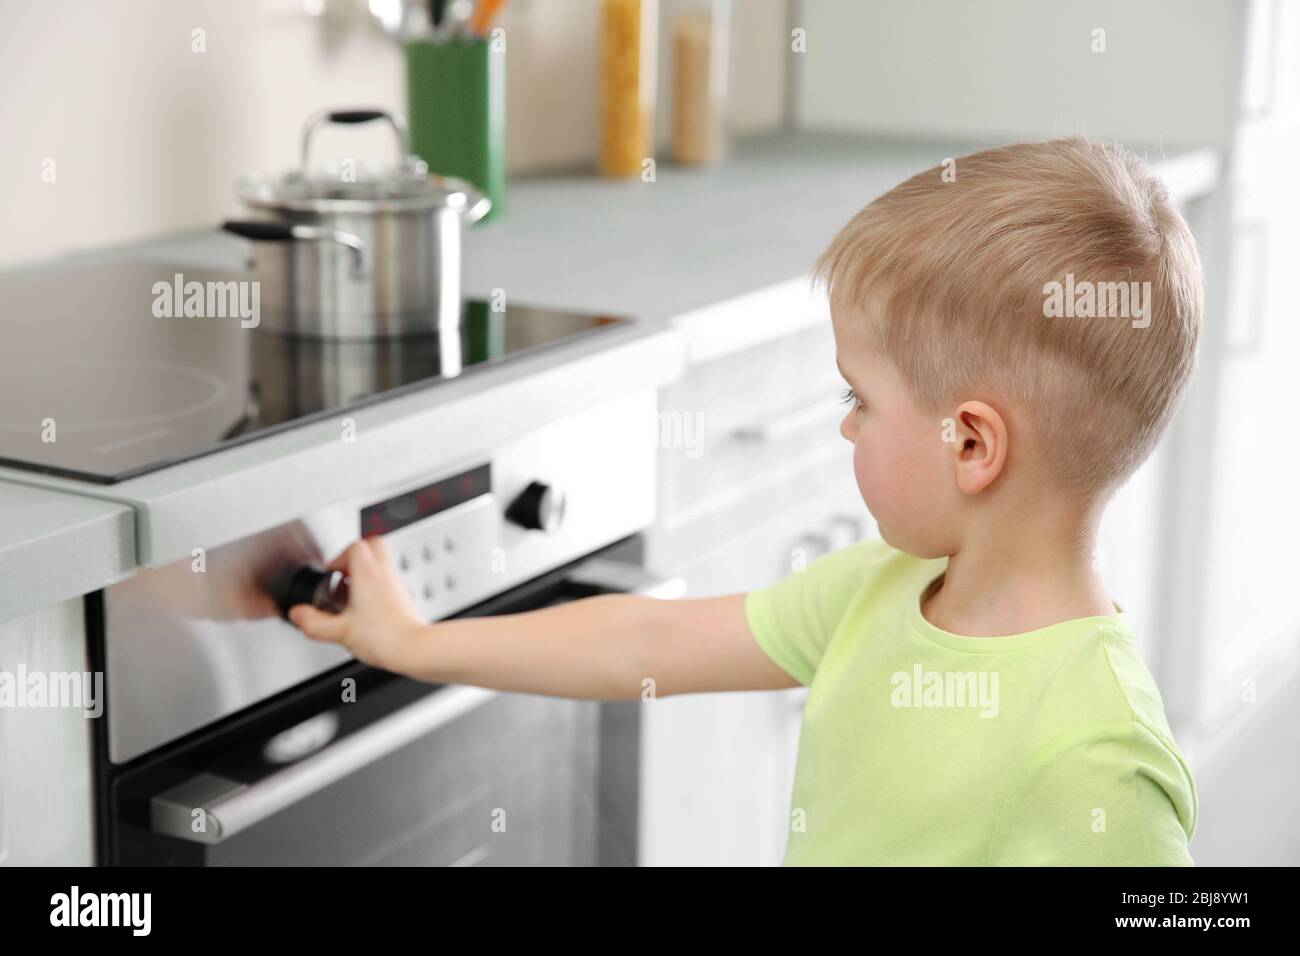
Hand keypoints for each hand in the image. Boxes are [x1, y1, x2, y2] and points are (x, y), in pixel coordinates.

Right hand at [288, 538, 426, 672]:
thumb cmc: (384, 638)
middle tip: (342, 575)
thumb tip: (298, 615)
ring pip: (382, 561)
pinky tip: (365, 606)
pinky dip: (375, 585)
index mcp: (368, 575)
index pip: (355, 547)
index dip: (338, 557)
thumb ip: (314, 623)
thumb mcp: (340, 632)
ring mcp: (396, 585)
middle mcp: (384, 575)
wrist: (414, 649)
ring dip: (365, 570)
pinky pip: (388, 579)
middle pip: (373, 545)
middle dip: (353, 556)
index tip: (330, 575)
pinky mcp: (402, 597)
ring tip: (351, 590)